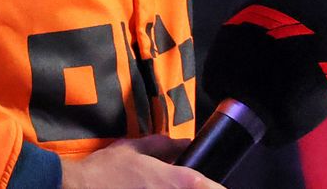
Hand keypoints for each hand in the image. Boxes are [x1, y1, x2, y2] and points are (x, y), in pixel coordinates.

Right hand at [59, 134, 218, 187]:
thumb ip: (163, 145)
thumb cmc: (104, 169)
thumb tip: (185, 142)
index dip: (219, 188)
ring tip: (158, 185)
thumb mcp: (134, 149)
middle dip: (198, 188)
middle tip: (194, 183)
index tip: (223, 188)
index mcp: (172, 180)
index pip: (208, 187)